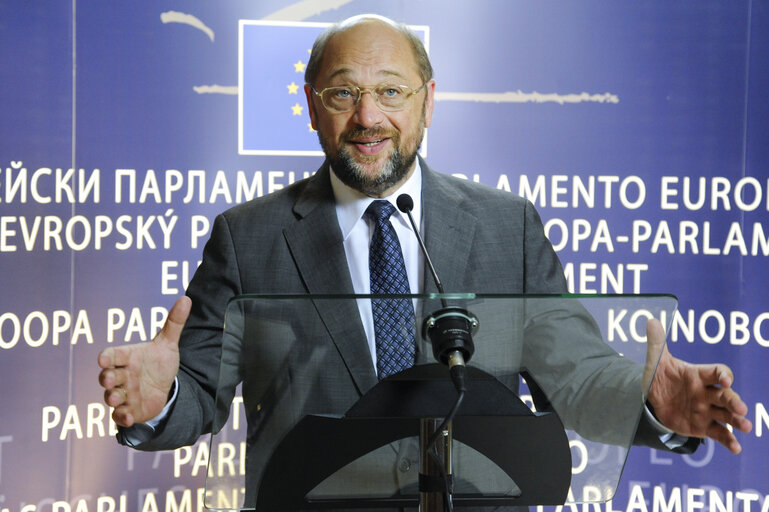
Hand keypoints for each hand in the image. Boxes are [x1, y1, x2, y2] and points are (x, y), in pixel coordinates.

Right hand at [97, 296, 190, 426]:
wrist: (164, 387)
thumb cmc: (158, 362)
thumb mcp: (168, 343)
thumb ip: (174, 322)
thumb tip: (186, 299)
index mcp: (127, 357)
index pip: (111, 355)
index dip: (107, 357)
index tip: (103, 359)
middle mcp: (121, 376)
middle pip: (107, 376)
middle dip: (106, 377)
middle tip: (109, 378)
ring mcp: (123, 394)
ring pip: (111, 396)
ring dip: (112, 397)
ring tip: (116, 398)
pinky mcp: (128, 410)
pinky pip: (120, 416)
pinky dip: (122, 417)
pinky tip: (129, 418)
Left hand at [643, 318, 751, 453]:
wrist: (652, 400)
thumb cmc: (660, 378)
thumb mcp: (656, 362)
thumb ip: (657, 343)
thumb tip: (651, 320)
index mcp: (699, 375)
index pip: (717, 372)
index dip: (723, 374)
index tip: (725, 378)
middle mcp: (707, 393)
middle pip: (726, 395)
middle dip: (734, 401)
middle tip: (740, 409)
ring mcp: (707, 410)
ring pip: (727, 415)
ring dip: (737, 421)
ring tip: (745, 427)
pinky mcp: (704, 426)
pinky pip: (719, 434)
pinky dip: (729, 441)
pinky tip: (736, 448)